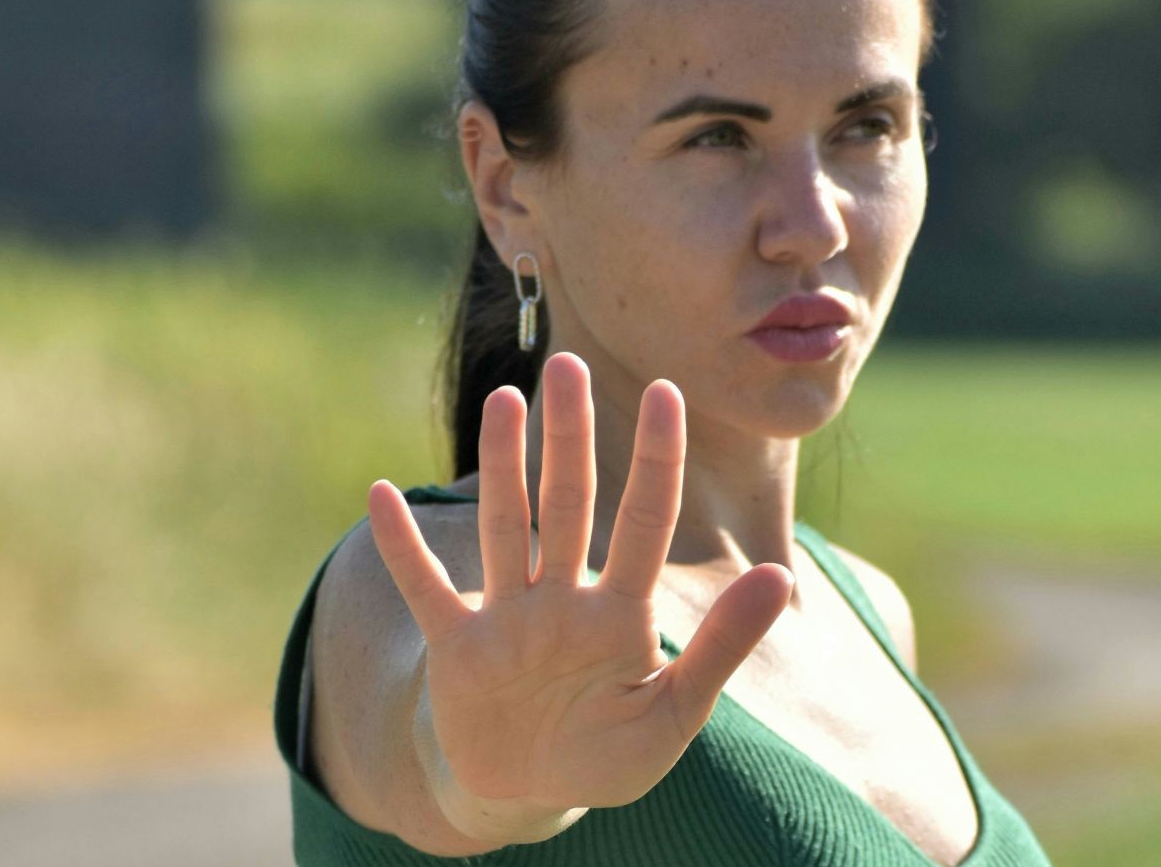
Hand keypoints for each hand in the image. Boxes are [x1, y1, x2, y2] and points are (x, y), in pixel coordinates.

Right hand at [366, 352, 794, 834]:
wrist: (532, 795)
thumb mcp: (675, 712)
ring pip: (506, 526)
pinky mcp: (457, 649)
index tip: (666, 391)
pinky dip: (402, 548)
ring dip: (502, 466)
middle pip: (569, 503)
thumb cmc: (609, 754)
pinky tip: (382, 494)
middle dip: (569, 436)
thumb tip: (778, 574)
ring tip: (503, 400)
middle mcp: (565, 599)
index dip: (656, 458)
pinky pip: (425, 589)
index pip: (645, 520)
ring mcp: (508, 618)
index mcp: (623, 612)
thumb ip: (722, 646)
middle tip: (568, 365)